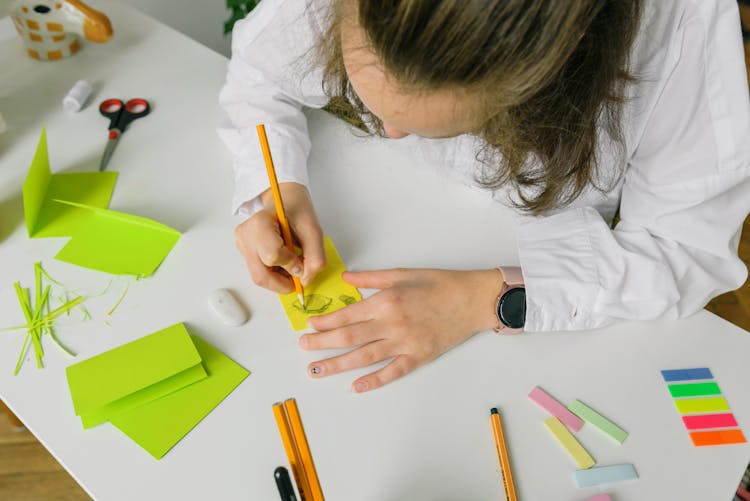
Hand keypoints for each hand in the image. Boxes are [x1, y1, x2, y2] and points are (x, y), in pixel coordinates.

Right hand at [235, 182, 325, 292]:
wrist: (285, 200)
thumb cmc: (296, 209)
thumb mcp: (313, 230)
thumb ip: (315, 256)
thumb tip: (306, 280)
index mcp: (260, 222)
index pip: (272, 255)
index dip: (291, 264)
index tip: (302, 261)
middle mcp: (246, 234)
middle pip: (261, 274)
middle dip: (283, 282)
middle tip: (299, 278)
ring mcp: (242, 244)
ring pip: (259, 277)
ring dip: (279, 280)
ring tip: (292, 266)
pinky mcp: (244, 252)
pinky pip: (258, 273)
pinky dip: (274, 275)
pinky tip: (284, 263)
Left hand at [300, 268, 503, 391]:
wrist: (473, 299)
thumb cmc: (439, 284)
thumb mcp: (402, 273)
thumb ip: (371, 278)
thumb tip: (345, 278)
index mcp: (386, 301)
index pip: (347, 315)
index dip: (325, 322)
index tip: (310, 325)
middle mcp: (392, 323)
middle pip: (349, 338)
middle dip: (322, 343)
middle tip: (303, 347)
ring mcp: (405, 343)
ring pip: (364, 357)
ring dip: (337, 365)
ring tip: (316, 370)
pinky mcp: (418, 357)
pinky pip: (392, 372)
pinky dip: (374, 381)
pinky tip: (357, 386)